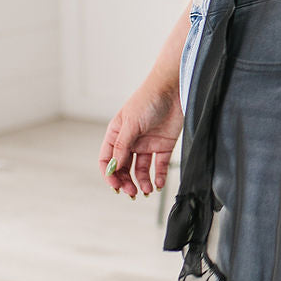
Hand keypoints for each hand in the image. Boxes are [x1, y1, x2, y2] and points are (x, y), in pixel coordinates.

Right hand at [99, 77, 182, 198]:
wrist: (174, 89)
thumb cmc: (148, 99)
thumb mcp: (131, 123)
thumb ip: (122, 146)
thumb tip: (114, 167)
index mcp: (117, 134)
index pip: (107, 160)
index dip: (109, 174)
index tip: (115, 186)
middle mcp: (130, 141)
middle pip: (123, 168)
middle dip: (125, 181)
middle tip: (131, 192)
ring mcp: (147, 144)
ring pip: (141, 170)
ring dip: (142, 181)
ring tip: (146, 190)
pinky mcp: (163, 146)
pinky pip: (159, 166)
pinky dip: (158, 177)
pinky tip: (158, 184)